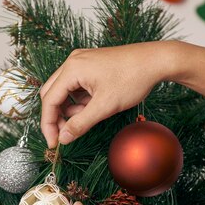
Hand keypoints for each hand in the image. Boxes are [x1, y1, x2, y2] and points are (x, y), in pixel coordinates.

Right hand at [40, 42, 173, 147]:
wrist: (156, 61)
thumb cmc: (132, 78)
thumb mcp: (105, 106)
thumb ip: (81, 123)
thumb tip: (63, 138)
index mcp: (72, 69)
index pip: (49, 100)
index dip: (48, 124)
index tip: (53, 143)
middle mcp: (73, 62)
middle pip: (52, 94)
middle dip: (57, 116)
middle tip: (65, 135)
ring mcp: (82, 62)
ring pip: (64, 91)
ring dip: (70, 108)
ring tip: (87, 117)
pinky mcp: (91, 65)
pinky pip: (76, 86)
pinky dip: (80, 100)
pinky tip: (93, 107)